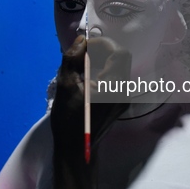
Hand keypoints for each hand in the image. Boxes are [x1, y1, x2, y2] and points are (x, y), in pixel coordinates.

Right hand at [50, 35, 130, 188]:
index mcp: (113, 86)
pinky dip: (103, 72)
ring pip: (118, 68)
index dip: (104, 44)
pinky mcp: (120, 104)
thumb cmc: (68, 118)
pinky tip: (88, 78)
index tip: (86, 45)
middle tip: (84, 52)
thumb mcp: (65, 85)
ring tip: (83, 65)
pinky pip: (115, 79)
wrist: (76, 148)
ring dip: (102, 61)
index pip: (119, 53)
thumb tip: (81, 40)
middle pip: (121, 59)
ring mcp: (124, 99)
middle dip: (103, 50)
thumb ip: (73, 58)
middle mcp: (124, 91)